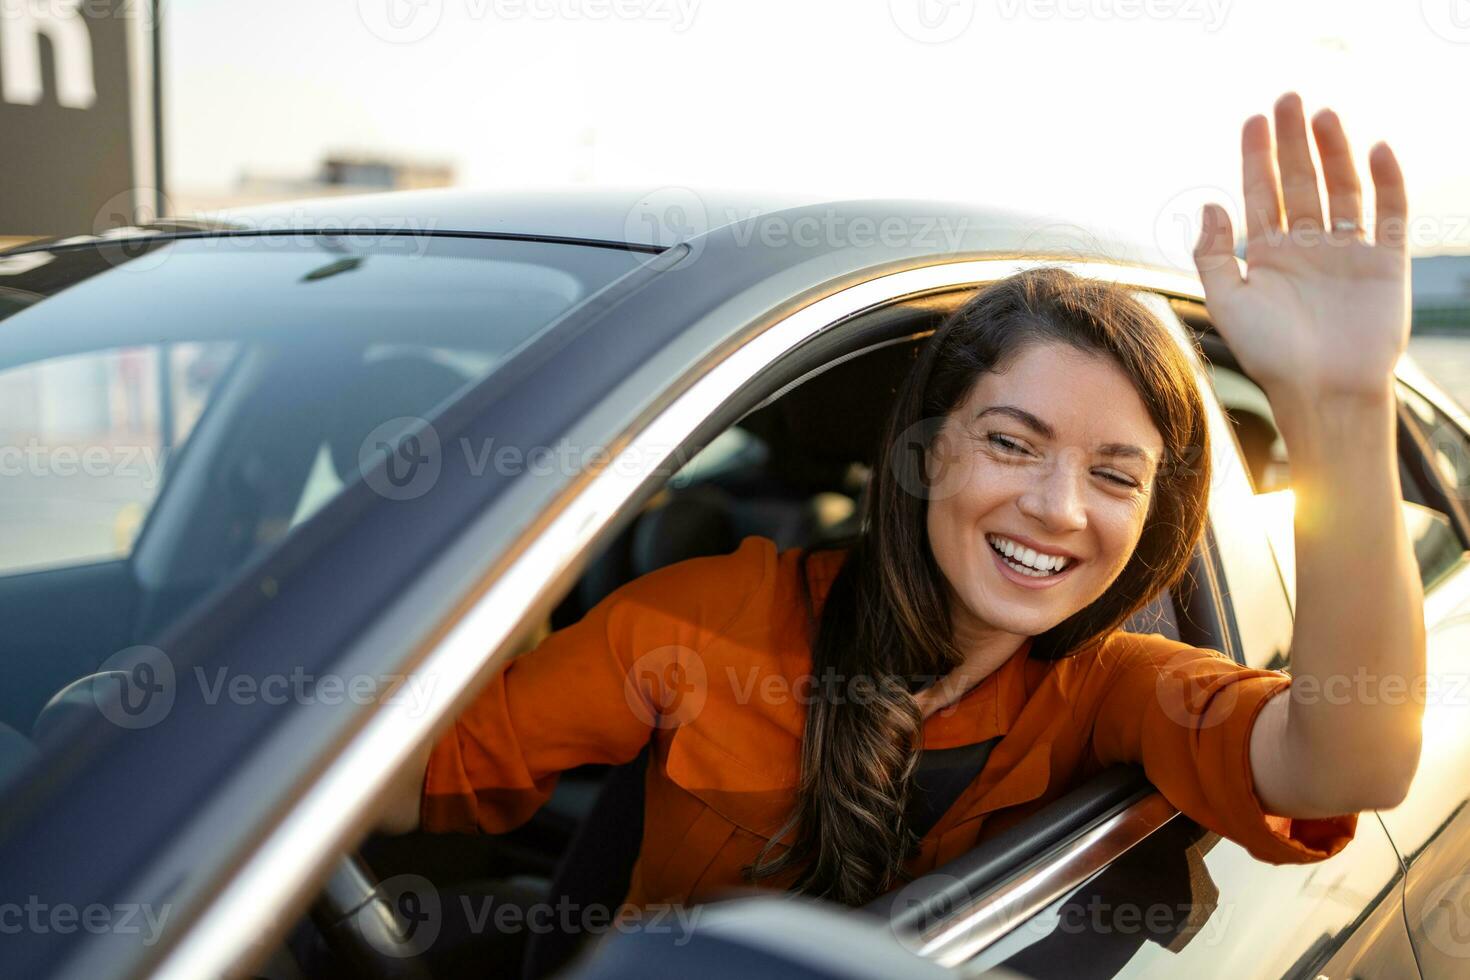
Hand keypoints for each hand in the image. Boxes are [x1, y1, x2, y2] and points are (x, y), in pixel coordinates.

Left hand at [1192, 93, 1409, 399]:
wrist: (1323, 390)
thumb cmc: (1271, 354)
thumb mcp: (1228, 301)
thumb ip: (1213, 253)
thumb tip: (1210, 203)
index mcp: (1269, 255)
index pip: (1263, 192)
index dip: (1258, 155)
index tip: (1254, 118)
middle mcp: (1308, 247)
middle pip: (1302, 181)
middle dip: (1294, 140)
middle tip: (1289, 98)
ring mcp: (1348, 252)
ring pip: (1343, 189)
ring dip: (1335, 152)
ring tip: (1324, 116)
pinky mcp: (1386, 262)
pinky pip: (1390, 214)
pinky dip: (1386, 182)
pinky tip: (1376, 149)